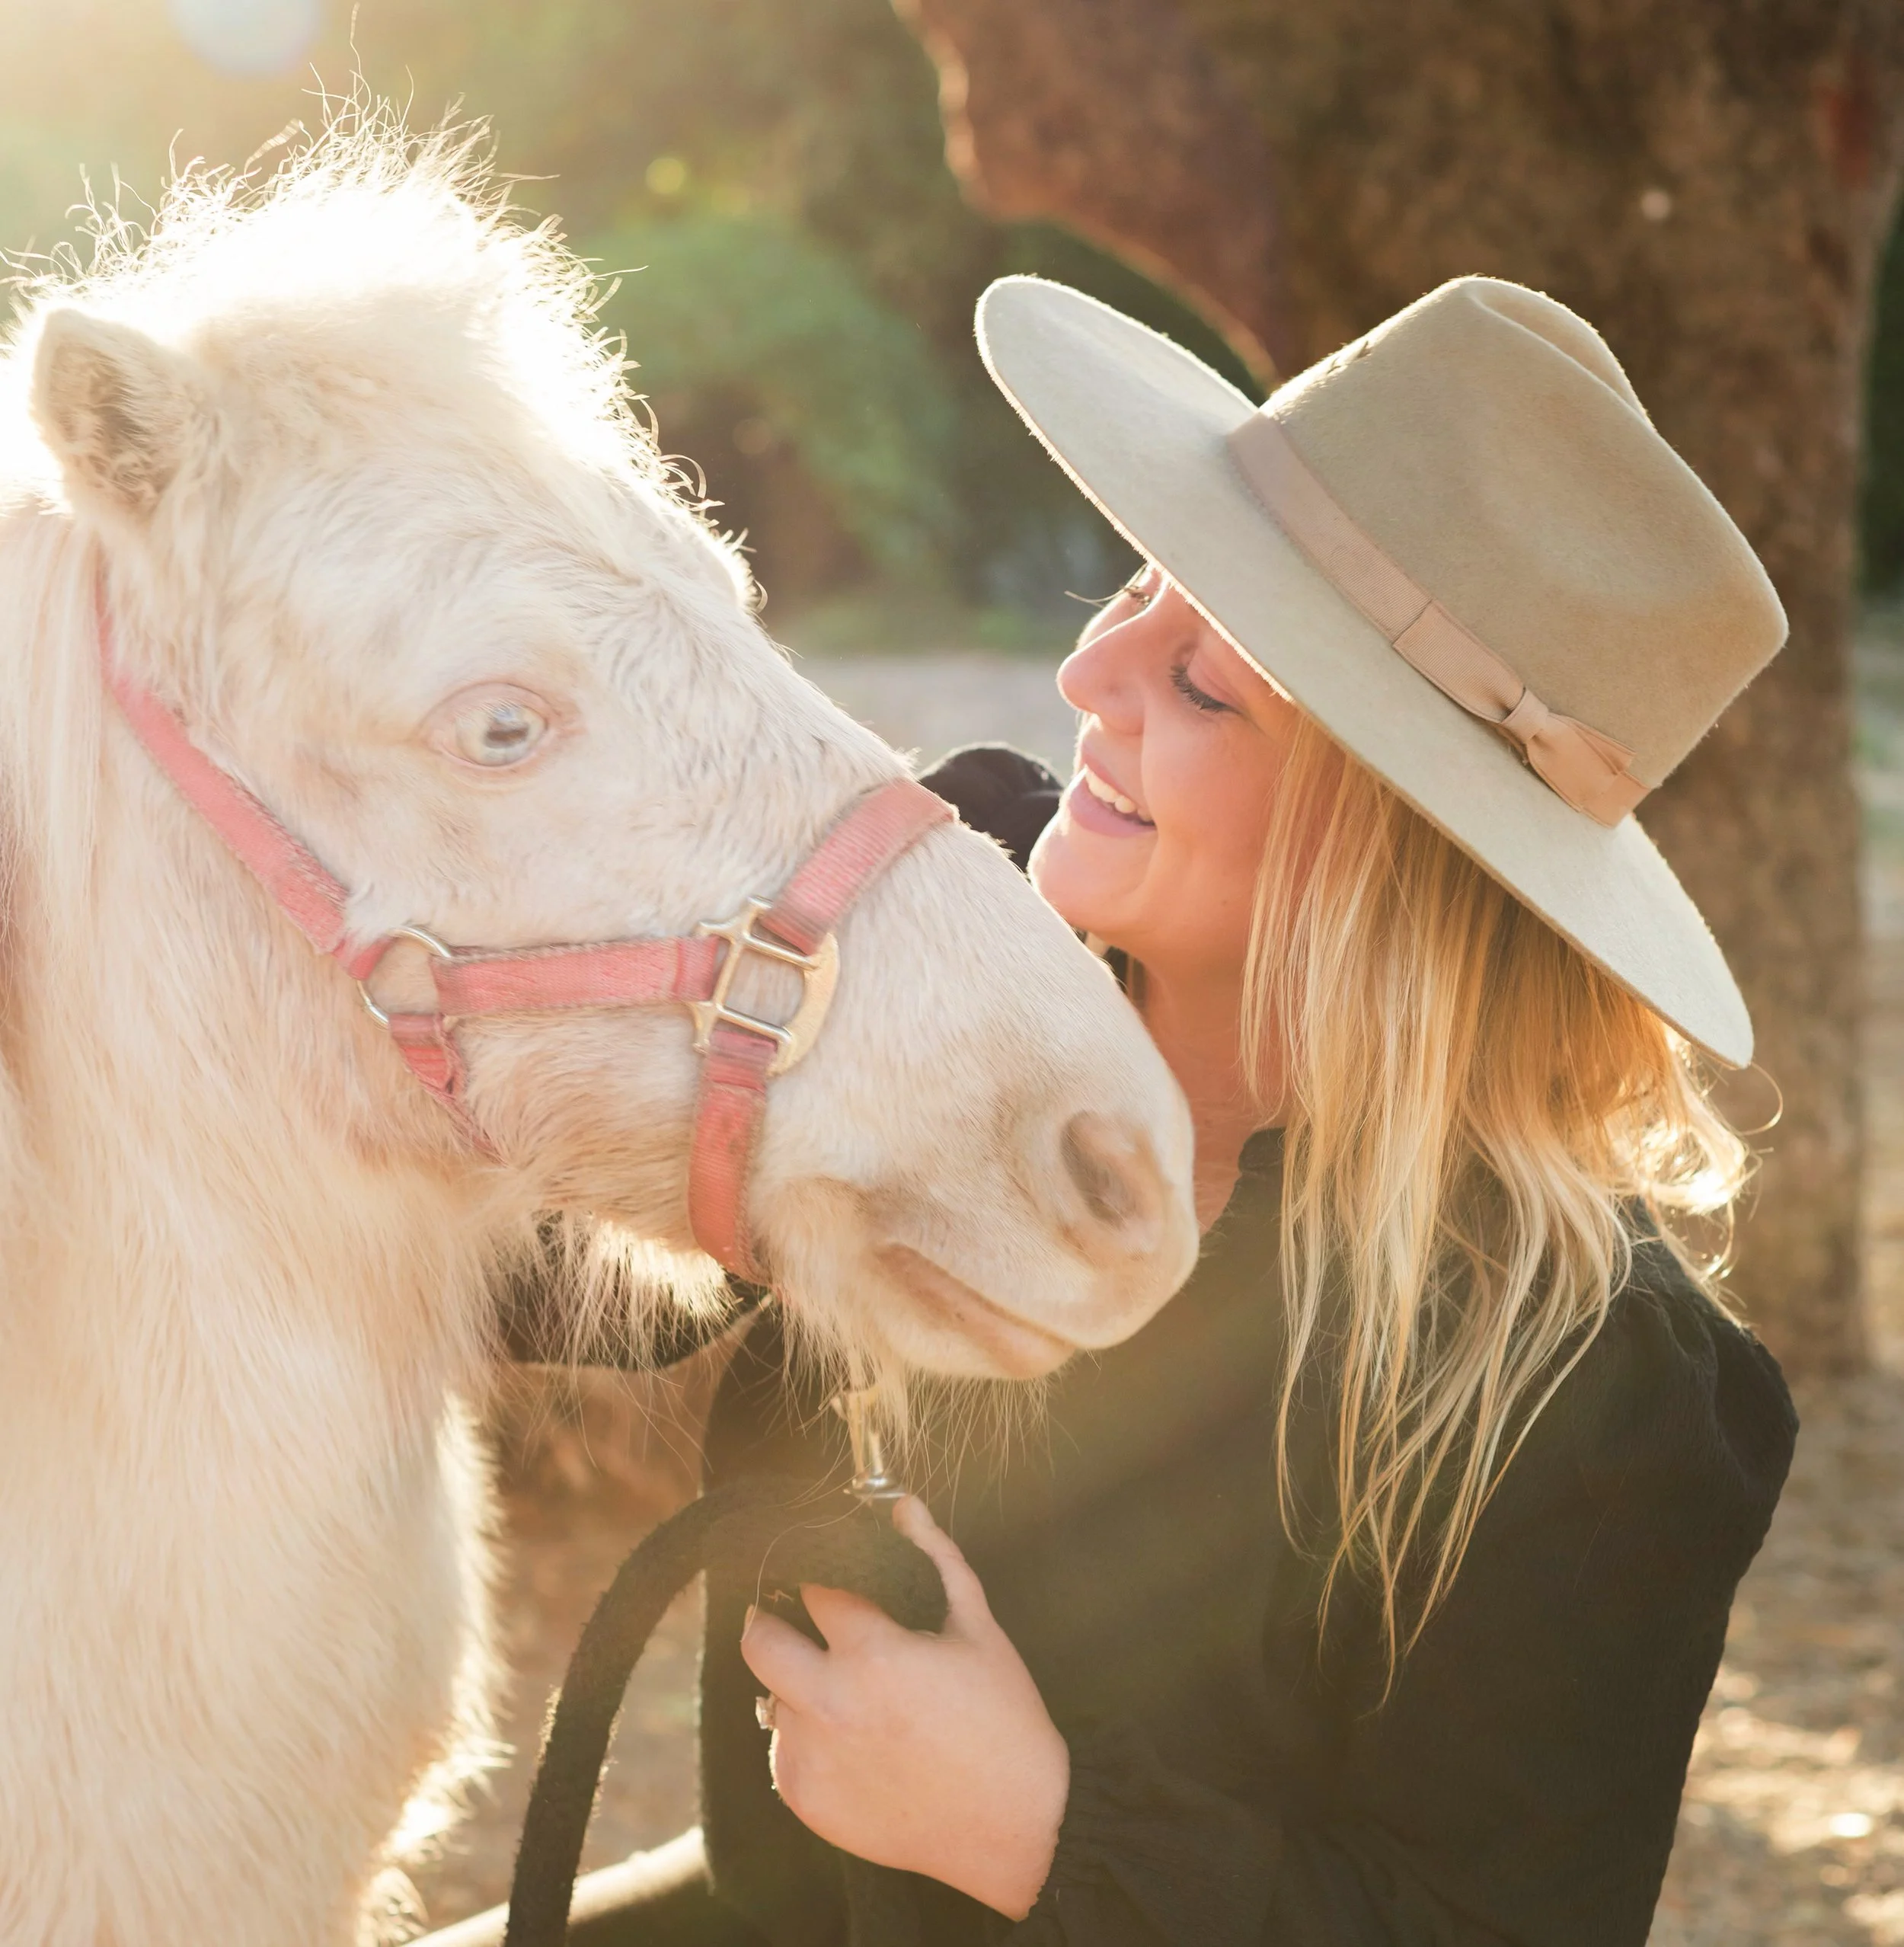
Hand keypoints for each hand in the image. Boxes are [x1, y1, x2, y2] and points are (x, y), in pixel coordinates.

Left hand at [739, 1496, 1068, 1918]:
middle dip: (774, 1619)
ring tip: (849, 1692)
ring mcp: (813, 1759)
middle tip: (802, 1621)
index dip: (821, 1574)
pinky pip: (782, 1750)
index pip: (811, 1587)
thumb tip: (903, 1507)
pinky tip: (855, 1741)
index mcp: (874, 1655)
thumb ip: (936, 1557)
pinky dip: (807, 1738)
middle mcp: (830, 1707)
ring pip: (770, 1697)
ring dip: (798, 1685)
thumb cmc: (1005, 1723)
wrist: (1016, 1831)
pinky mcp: (807, 1802)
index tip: (829, 1577)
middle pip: (757, 1639)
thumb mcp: (978, 1627)